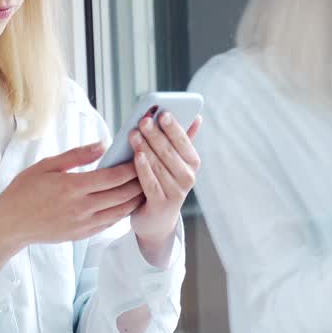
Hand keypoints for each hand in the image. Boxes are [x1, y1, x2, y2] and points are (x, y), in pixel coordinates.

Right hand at [0, 142, 144, 267]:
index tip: (141, 155)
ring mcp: (83, 223)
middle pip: (122, 194)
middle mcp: (81, 207)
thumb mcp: (47, 165)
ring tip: (145, 186)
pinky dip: (123, 212)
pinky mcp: (82, 235)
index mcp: (73, 187)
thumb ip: (77, 155)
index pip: (113, 177)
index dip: (131, 167)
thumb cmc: (24, 191)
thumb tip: (103, 145)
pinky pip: (110, 223)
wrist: (10, 224)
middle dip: (139, 181)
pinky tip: (128, 203)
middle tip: (150, 170)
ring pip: (120, 211)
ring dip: (135, 199)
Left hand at [129, 111, 202, 264]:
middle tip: (143, 120)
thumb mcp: (174, 161)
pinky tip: (136, 156)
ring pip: (159, 166)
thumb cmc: (163, 181)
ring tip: (133, 134)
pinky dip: (143, 168)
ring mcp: (176, 192)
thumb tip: (197, 116)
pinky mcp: (161, 204)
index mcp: (192, 162)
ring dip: (146, 148)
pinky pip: (151, 183)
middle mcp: (188, 177)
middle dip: (155, 135)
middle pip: (169, 152)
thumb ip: (182, 139)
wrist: (156, 219)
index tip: (162, 113)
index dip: (173, 127)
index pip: (184, 141)